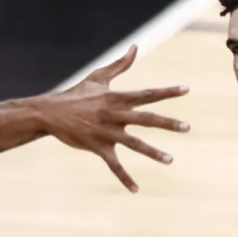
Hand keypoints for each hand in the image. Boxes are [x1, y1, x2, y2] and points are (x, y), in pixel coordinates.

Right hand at [41, 45, 189, 191]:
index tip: (186, 89)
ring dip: (152, 152)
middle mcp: (114, 115)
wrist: (50, 113)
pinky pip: (114, 165)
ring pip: (134, 144)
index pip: (147, 94)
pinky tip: (136, 190)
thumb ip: (120, 65)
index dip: (167, 91)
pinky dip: (124, 178)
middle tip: (187, 127)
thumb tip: (136, 47)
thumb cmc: (76, 94)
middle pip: (146, 118)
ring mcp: (106, 133)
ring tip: (170, 160)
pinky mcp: (98, 148)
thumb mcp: (98, 77)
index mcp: (117, 98)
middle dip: (167, 123)